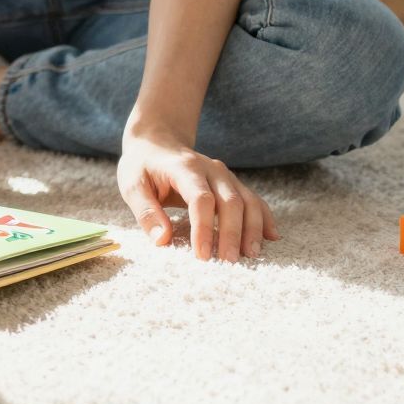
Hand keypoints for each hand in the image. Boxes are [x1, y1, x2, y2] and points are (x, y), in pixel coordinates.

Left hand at [117, 130, 279, 261]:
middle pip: (230, 201)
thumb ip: (146, 211)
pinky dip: (264, 218)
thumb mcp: (132, 185)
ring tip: (252, 255)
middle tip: (229, 262)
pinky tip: (272, 237)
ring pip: (247, 200)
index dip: (203, 228)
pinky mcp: (232, 183)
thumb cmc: (142, 166)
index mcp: (184, 168)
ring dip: (252, 228)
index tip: (202, 255)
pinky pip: (254, 199)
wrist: (158, 141)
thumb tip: (162, 240)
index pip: (200, 198)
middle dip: (232, 233)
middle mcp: (210, 169)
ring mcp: (225, 175)